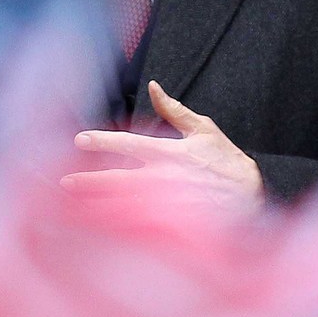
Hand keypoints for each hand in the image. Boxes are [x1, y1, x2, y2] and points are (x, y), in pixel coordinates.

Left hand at [61, 81, 263, 213]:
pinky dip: (119, 229)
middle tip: (63, 183)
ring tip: (72, 208)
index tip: (79, 140)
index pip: (127, 143)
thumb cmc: (226, 161)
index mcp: (169, 152)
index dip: (101, 141)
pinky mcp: (173, 226)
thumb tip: (154, 87)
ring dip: (97, 206)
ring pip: (124, 206)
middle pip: (118, 179)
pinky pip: (140, 228)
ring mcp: (168, 205)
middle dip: (88, 180)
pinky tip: (101, 229)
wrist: (253, 197)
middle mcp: (165, 178)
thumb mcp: (203, 129)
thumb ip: (174, 110)